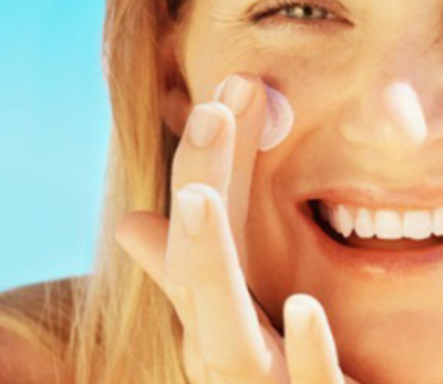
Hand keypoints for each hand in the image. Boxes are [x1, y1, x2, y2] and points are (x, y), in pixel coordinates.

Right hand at [114, 74, 358, 383]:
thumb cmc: (276, 381)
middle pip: (200, 273)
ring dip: (212, 269)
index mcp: (216, 319)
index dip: (209, 161)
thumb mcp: (236, 326)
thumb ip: (195, 274)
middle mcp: (227, 353)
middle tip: (214, 108)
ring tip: (203, 200)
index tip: (234, 88)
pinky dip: (305, 352)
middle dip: (203, 188)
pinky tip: (307, 307)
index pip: (201, 231)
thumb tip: (135, 221)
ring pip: (230, 341)